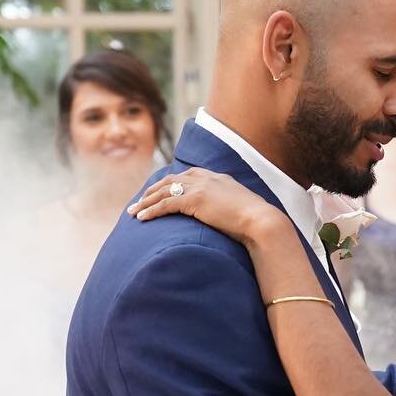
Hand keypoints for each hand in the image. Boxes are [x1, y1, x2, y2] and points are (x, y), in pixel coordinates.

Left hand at [129, 168, 287, 248]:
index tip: (160, 190)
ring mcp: (200, 187)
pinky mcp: (194, 200)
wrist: (262, 221)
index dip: (171, 182)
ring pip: (163, 191)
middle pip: (171, 180)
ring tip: (133, 212)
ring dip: (146, 201)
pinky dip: (151, 210)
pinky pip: (165, 204)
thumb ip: (230, 206)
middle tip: (140, 200)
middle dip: (152, 190)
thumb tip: (230, 217)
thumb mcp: (242, 208)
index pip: (188, 174)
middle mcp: (206, 178)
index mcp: (218, 177)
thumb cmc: (257, 221)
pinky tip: (142, 218)